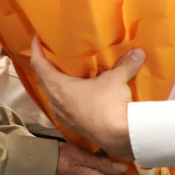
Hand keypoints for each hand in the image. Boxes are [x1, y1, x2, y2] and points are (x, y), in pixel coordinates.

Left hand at [30, 35, 141, 159]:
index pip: (39, 63)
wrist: (118, 136)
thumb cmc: (108, 105)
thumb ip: (125, 64)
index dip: (36, 48)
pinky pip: (63, 107)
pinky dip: (66, 98)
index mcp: (57, 86)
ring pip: (52, 95)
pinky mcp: (73, 125)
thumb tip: (137, 53)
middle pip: (43, 79)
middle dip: (46, 65)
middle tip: (52, 53)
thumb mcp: (116, 79)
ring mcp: (63, 115)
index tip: (38, 38)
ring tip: (66, 73)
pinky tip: (78, 95)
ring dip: (56, 83)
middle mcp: (55, 101)